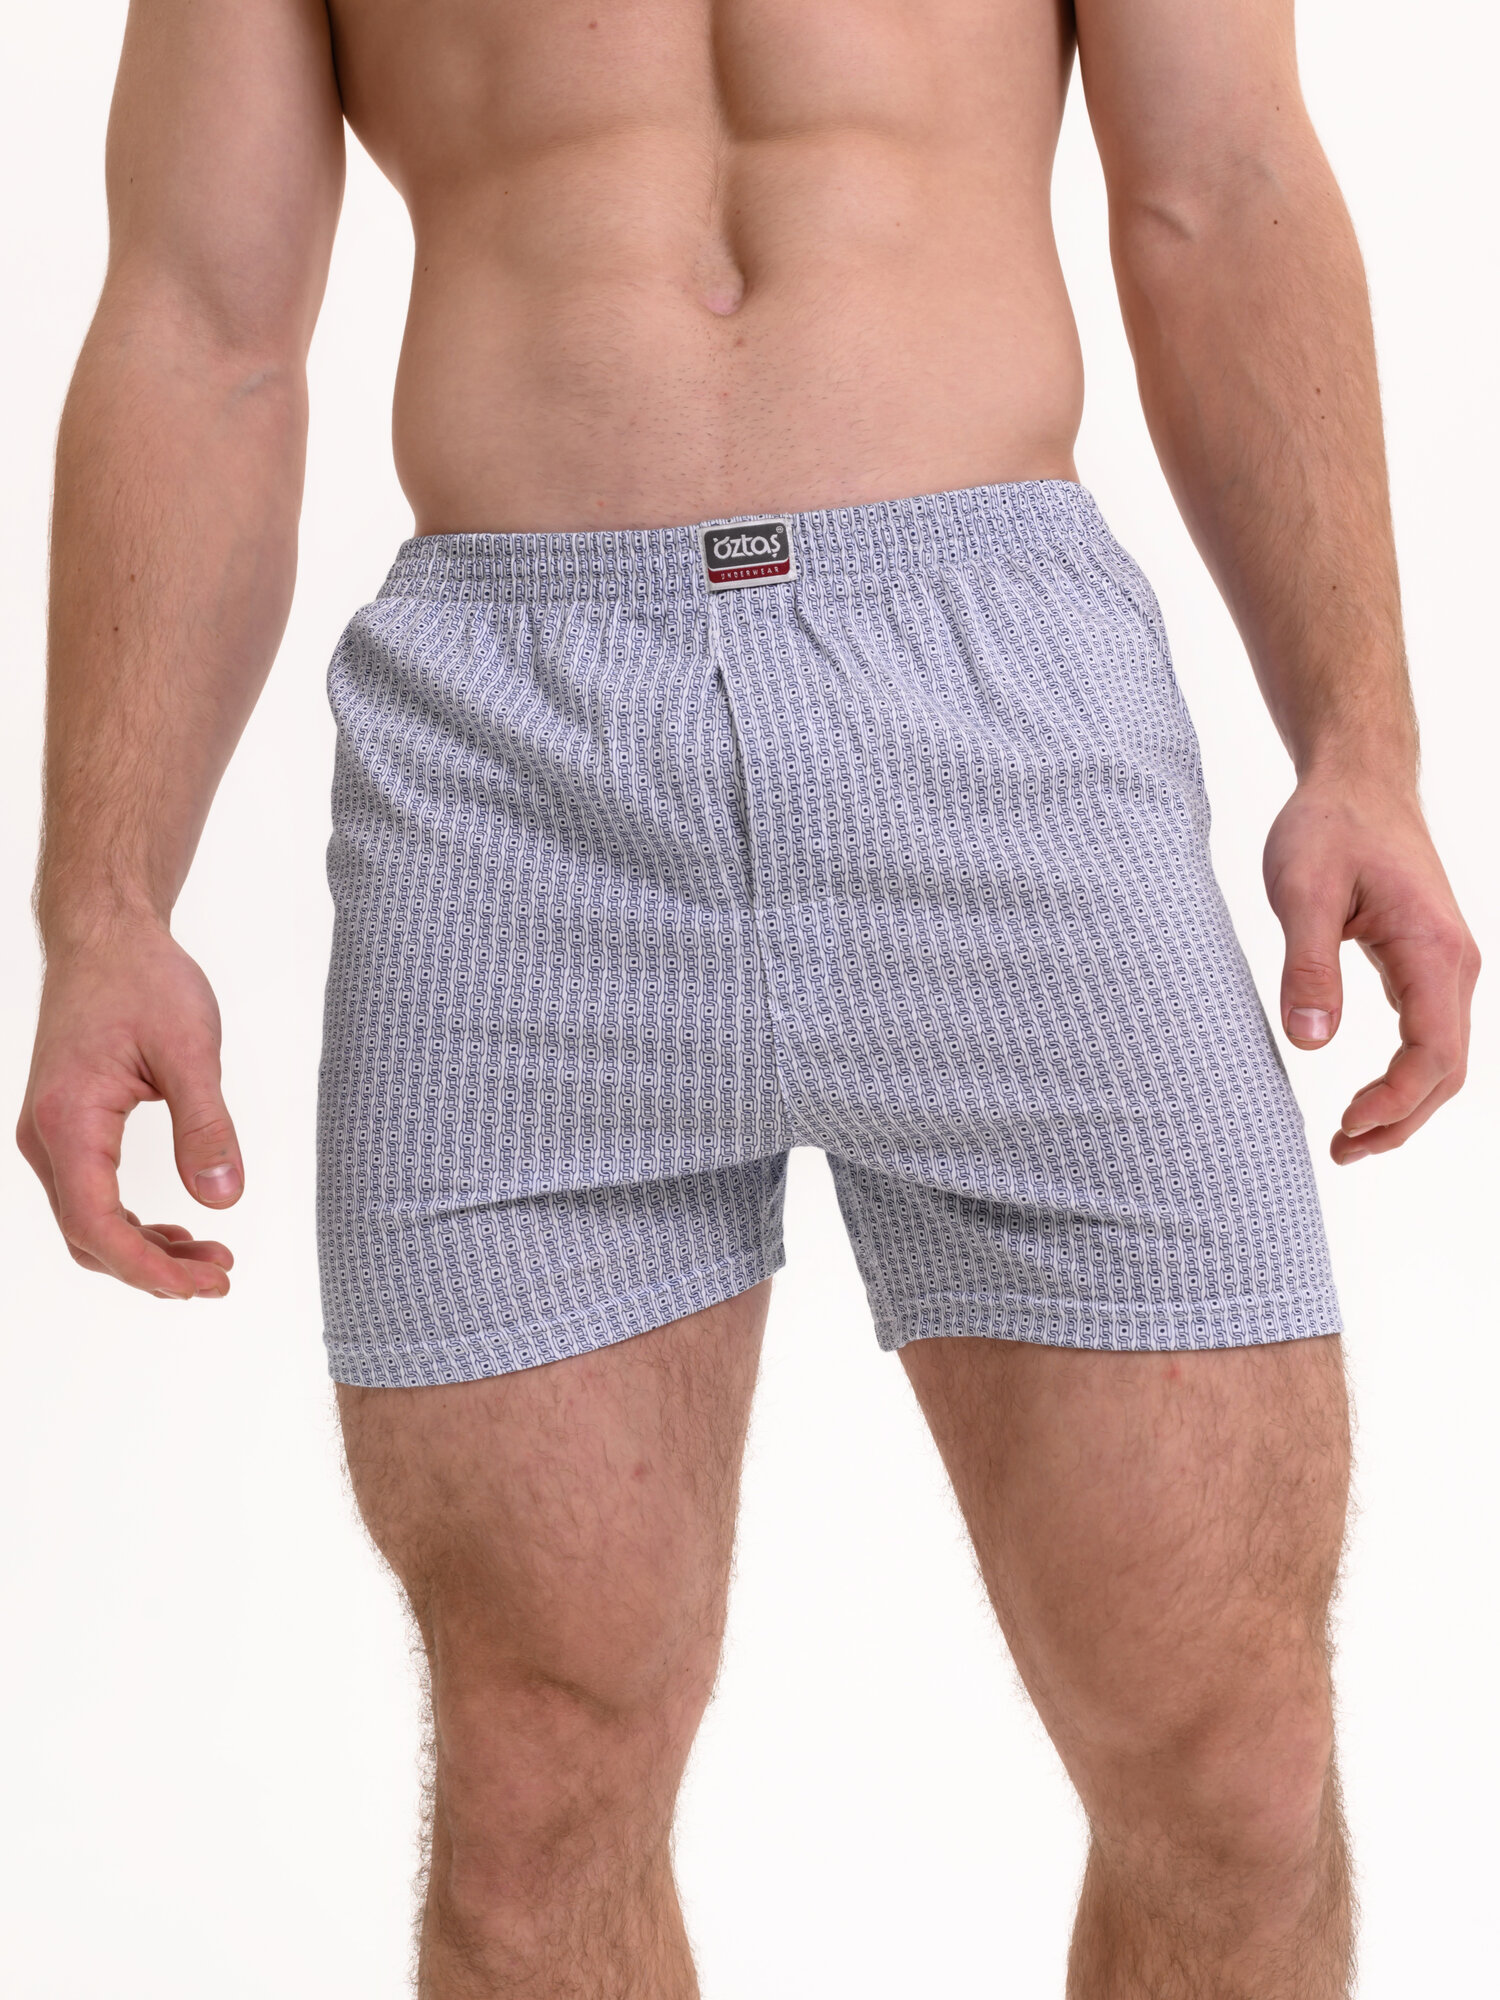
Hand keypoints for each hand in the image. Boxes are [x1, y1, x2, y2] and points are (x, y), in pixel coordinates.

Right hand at [17, 925, 242, 1297]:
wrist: (105, 936)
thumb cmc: (143, 980)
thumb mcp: (191, 1049)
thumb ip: (206, 1125)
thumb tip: (222, 1198)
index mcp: (69, 1119)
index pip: (96, 1223)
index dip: (148, 1267)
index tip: (205, 1285)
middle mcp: (47, 1136)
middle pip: (88, 1235)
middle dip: (152, 1269)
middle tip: (220, 1278)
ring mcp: (51, 1134)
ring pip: (87, 1222)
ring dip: (144, 1250)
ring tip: (211, 1261)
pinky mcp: (67, 1128)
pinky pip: (90, 1196)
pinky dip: (131, 1224)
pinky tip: (179, 1231)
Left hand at [1264, 779, 1479, 1161]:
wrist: (1358, 779)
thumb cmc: (1329, 825)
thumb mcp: (1302, 890)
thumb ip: (1308, 964)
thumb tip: (1311, 1040)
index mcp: (1433, 949)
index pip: (1432, 1052)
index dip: (1395, 1102)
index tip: (1345, 1126)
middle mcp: (1455, 963)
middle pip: (1448, 1069)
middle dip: (1401, 1121)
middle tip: (1340, 1152)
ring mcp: (1446, 964)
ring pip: (1444, 1057)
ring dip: (1406, 1106)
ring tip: (1350, 1141)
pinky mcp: (1427, 962)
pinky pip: (1430, 1034)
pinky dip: (1406, 1076)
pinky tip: (1368, 1098)